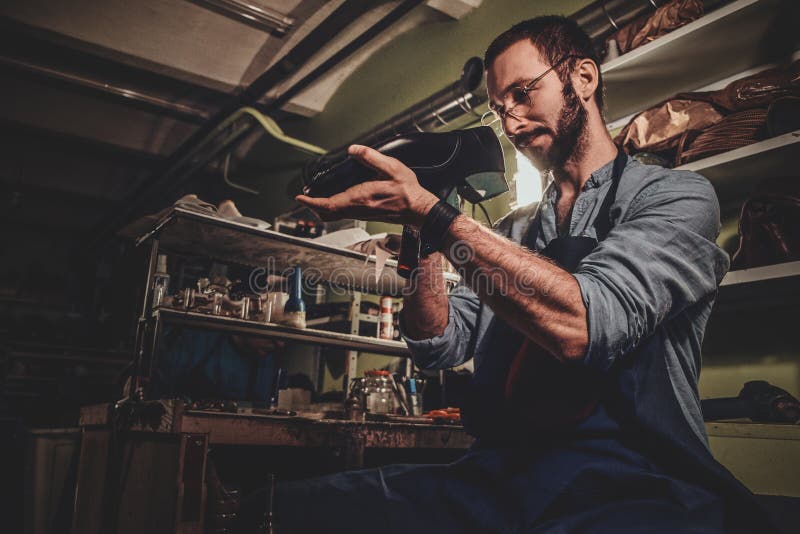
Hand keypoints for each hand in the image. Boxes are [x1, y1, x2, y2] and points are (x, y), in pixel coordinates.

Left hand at [295, 144, 438, 226]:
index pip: (330, 203)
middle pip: (328, 212)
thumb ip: (371, 157)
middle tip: (304, 198)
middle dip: (314, 205)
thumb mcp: (391, 168)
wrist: (419, 210)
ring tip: (315, 199)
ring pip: (335, 214)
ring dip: (323, 207)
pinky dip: (334, 208)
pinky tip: (335, 201)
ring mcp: (362, 213)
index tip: (301, 197)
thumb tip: (354, 150)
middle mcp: (359, 208)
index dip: (312, 201)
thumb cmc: (408, 192)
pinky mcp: (367, 214)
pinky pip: (344, 214)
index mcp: (361, 196)